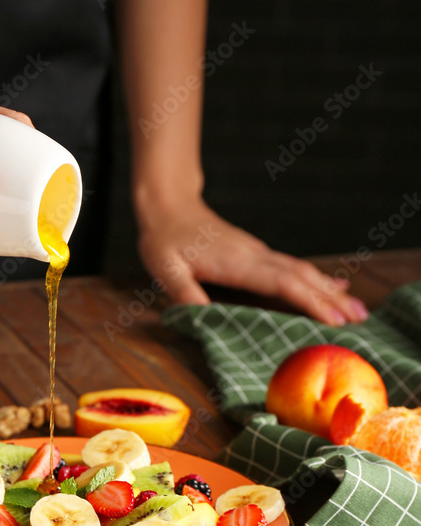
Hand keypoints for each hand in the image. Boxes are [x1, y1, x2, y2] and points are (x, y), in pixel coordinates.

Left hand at [136, 197, 368, 325]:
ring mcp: (260, 254)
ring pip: (303, 273)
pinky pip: (294, 269)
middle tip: (359, 320)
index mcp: (238, 262)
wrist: (169, 205)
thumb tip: (201, 319)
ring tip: (357, 310)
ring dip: (331, 291)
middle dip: (332, 300)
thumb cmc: (165, 239)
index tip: (333, 319)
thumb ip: (185, 293)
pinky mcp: (258, 255)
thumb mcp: (166, 269)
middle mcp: (256, 256)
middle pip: (303, 278)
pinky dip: (318, 280)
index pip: (282, 283)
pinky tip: (335, 287)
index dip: (310, 301)